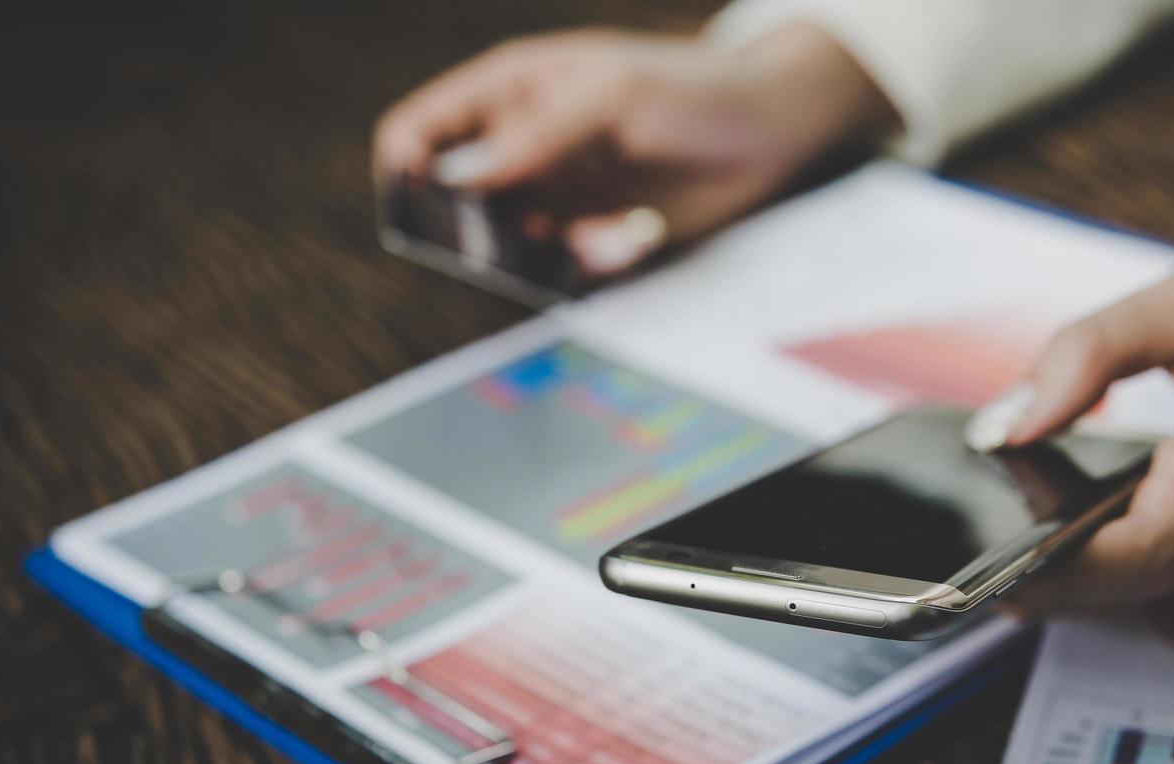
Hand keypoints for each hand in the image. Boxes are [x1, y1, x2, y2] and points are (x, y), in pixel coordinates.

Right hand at [373, 25, 895, 275]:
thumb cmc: (688, 88)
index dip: (404, 170)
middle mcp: (521, 146)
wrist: (769, 130)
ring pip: (508, 243)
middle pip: (453, 199)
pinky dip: (585, 262)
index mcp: (509, 91)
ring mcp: (555, 192)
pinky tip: (628, 238)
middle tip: (521, 236)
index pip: (422, 129)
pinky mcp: (591, 233)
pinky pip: (561, 265)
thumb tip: (460, 178)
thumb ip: (535, 136)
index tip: (418, 209)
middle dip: (472, 230)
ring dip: (538, 252)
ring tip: (597, 234)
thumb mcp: (609, 95)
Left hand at [980, 243, 1173, 610]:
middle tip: (974, 526)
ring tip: (1007, 507)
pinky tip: (1048, 512)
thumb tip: (1010, 421)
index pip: (1155, 541)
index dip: (1069, 569)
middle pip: (1132, 581)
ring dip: (1058, 563)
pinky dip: (1086, 556)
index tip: (995, 566)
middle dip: (1041, 569)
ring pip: (1135, 589)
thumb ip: (1094, 350)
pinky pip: (1146, 574)